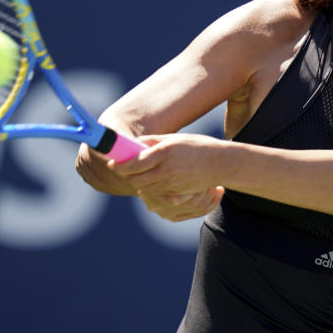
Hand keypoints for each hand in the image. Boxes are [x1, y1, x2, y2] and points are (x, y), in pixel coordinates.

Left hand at [107, 133, 226, 220]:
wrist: (220, 163)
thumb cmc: (197, 146)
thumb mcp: (174, 138)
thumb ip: (152, 141)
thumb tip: (133, 144)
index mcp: (164, 152)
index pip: (134, 163)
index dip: (119, 165)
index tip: (113, 163)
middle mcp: (166, 169)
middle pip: (135, 179)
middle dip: (125, 175)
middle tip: (120, 169)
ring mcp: (172, 184)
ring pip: (144, 188)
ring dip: (136, 182)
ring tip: (135, 174)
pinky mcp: (177, 193)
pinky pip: (156, 194)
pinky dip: (149, 189)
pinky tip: (150, 182)